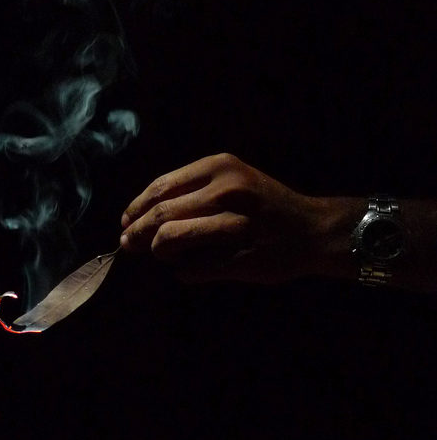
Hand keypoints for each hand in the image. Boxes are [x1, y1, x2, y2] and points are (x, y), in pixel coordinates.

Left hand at [120, 152, 329, 283]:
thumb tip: (139, 215)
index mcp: (220, 168)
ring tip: (160, 255)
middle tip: (128, 245)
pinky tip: (186, 270)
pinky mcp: (240, 259)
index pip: (161, 187)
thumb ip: (193, 191)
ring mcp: (234, 226)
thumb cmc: (266, 205)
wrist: (313, 230)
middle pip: (161, 214)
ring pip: (170, 239)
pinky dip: (182, 272)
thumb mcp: (233, 180)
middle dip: (137, 232)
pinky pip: (192, 269)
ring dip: (157, 251)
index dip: (136, 207)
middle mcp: (226, 191)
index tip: (126, 221)